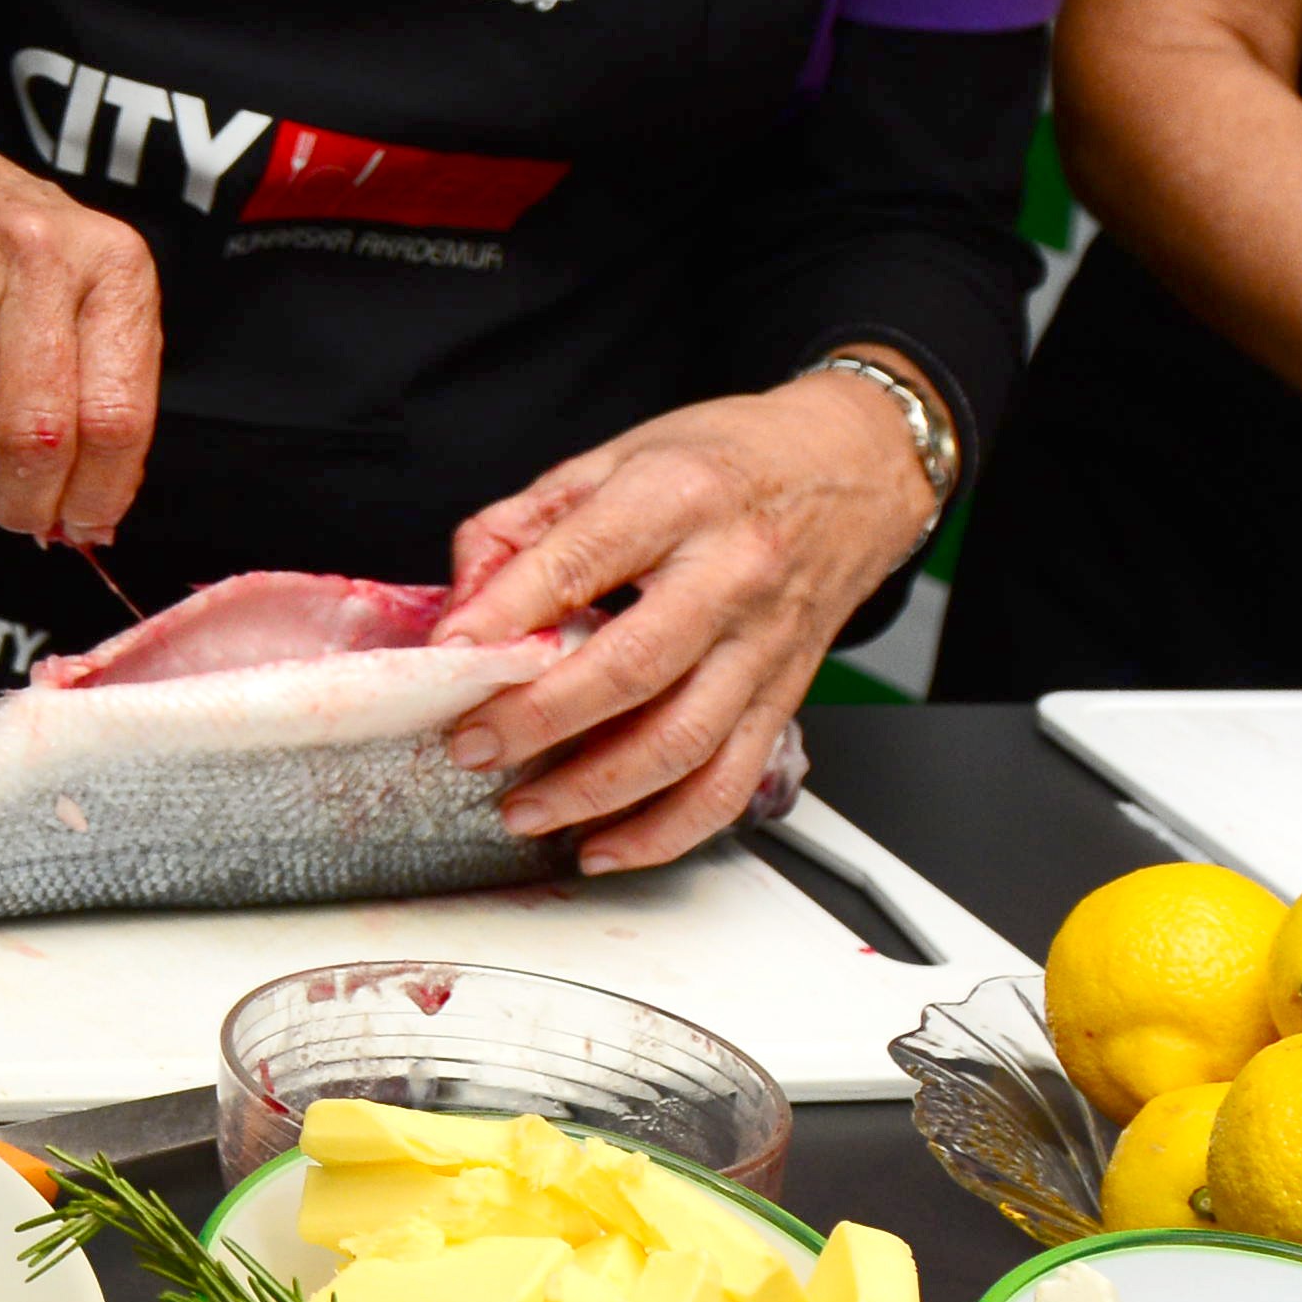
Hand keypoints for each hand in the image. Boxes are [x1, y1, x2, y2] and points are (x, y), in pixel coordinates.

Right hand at [0, 75, 162, 545]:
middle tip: (16, 511)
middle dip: (25, 503)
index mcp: (109, 261)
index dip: (98, 492)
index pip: (118, 415)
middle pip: (40, 438)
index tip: (83, 521)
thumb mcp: (75, 278)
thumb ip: (97, 380)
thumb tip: (91, 510)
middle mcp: (35, 260)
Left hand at [433, 371, 932, 866]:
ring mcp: (764, 646)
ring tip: (524, 808)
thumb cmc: (728, 462)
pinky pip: (729, 783)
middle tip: (474, 746)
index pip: (581, 563)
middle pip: (631, 669)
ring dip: (593, 792)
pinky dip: (665, 830)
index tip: (450, 654)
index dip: (505, 614)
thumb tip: (464, 608)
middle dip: (538, 720)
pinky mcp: (784, 698)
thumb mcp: (615, 457)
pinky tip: (606, 844)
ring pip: (682, 743)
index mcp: (678, 499)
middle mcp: (730, 576)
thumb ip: (525, 527)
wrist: (851, 471)